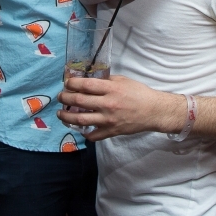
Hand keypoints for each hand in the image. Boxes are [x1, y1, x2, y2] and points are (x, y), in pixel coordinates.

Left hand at [57, 75, 183, 140]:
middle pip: (79, 101)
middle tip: (60, 97)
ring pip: (81, 119)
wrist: (154, 111)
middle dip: (65, 98)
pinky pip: (93, 135)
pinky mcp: (111, 131)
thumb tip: (90, 80)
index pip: (85, 85)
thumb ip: (106, 80)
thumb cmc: (139, 93)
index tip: (67, 83)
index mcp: (111, 89)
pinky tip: (79, 129)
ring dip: (67, 117)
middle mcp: (107, 104)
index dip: (72, 83)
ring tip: (61, 114)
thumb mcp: (123, 80)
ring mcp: (108, 119)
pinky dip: (84, 133)